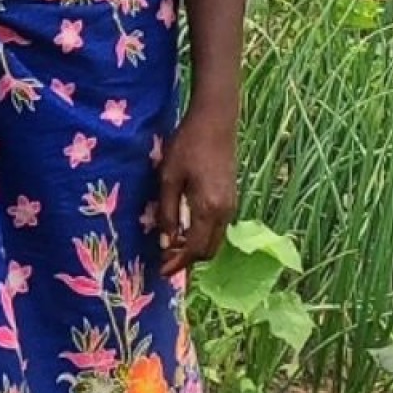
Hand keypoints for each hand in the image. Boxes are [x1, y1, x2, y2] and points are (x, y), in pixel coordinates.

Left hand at [157, 108, 237, 277]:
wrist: (215, 121)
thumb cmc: (187, 145)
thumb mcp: (168, 178)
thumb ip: (167, 212)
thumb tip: (165, 243)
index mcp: (209, 209)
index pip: (195, 249)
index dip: (178, 264)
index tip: (161, 272)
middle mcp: (225, 212)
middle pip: (208, 250)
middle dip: (187, 259)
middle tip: (163, 259)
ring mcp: (231, 205)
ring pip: (215, 240)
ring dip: (195, 247)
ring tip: (171, 246)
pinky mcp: (231, 197)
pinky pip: (218, 227)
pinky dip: (202, 234)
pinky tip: (184, 228)